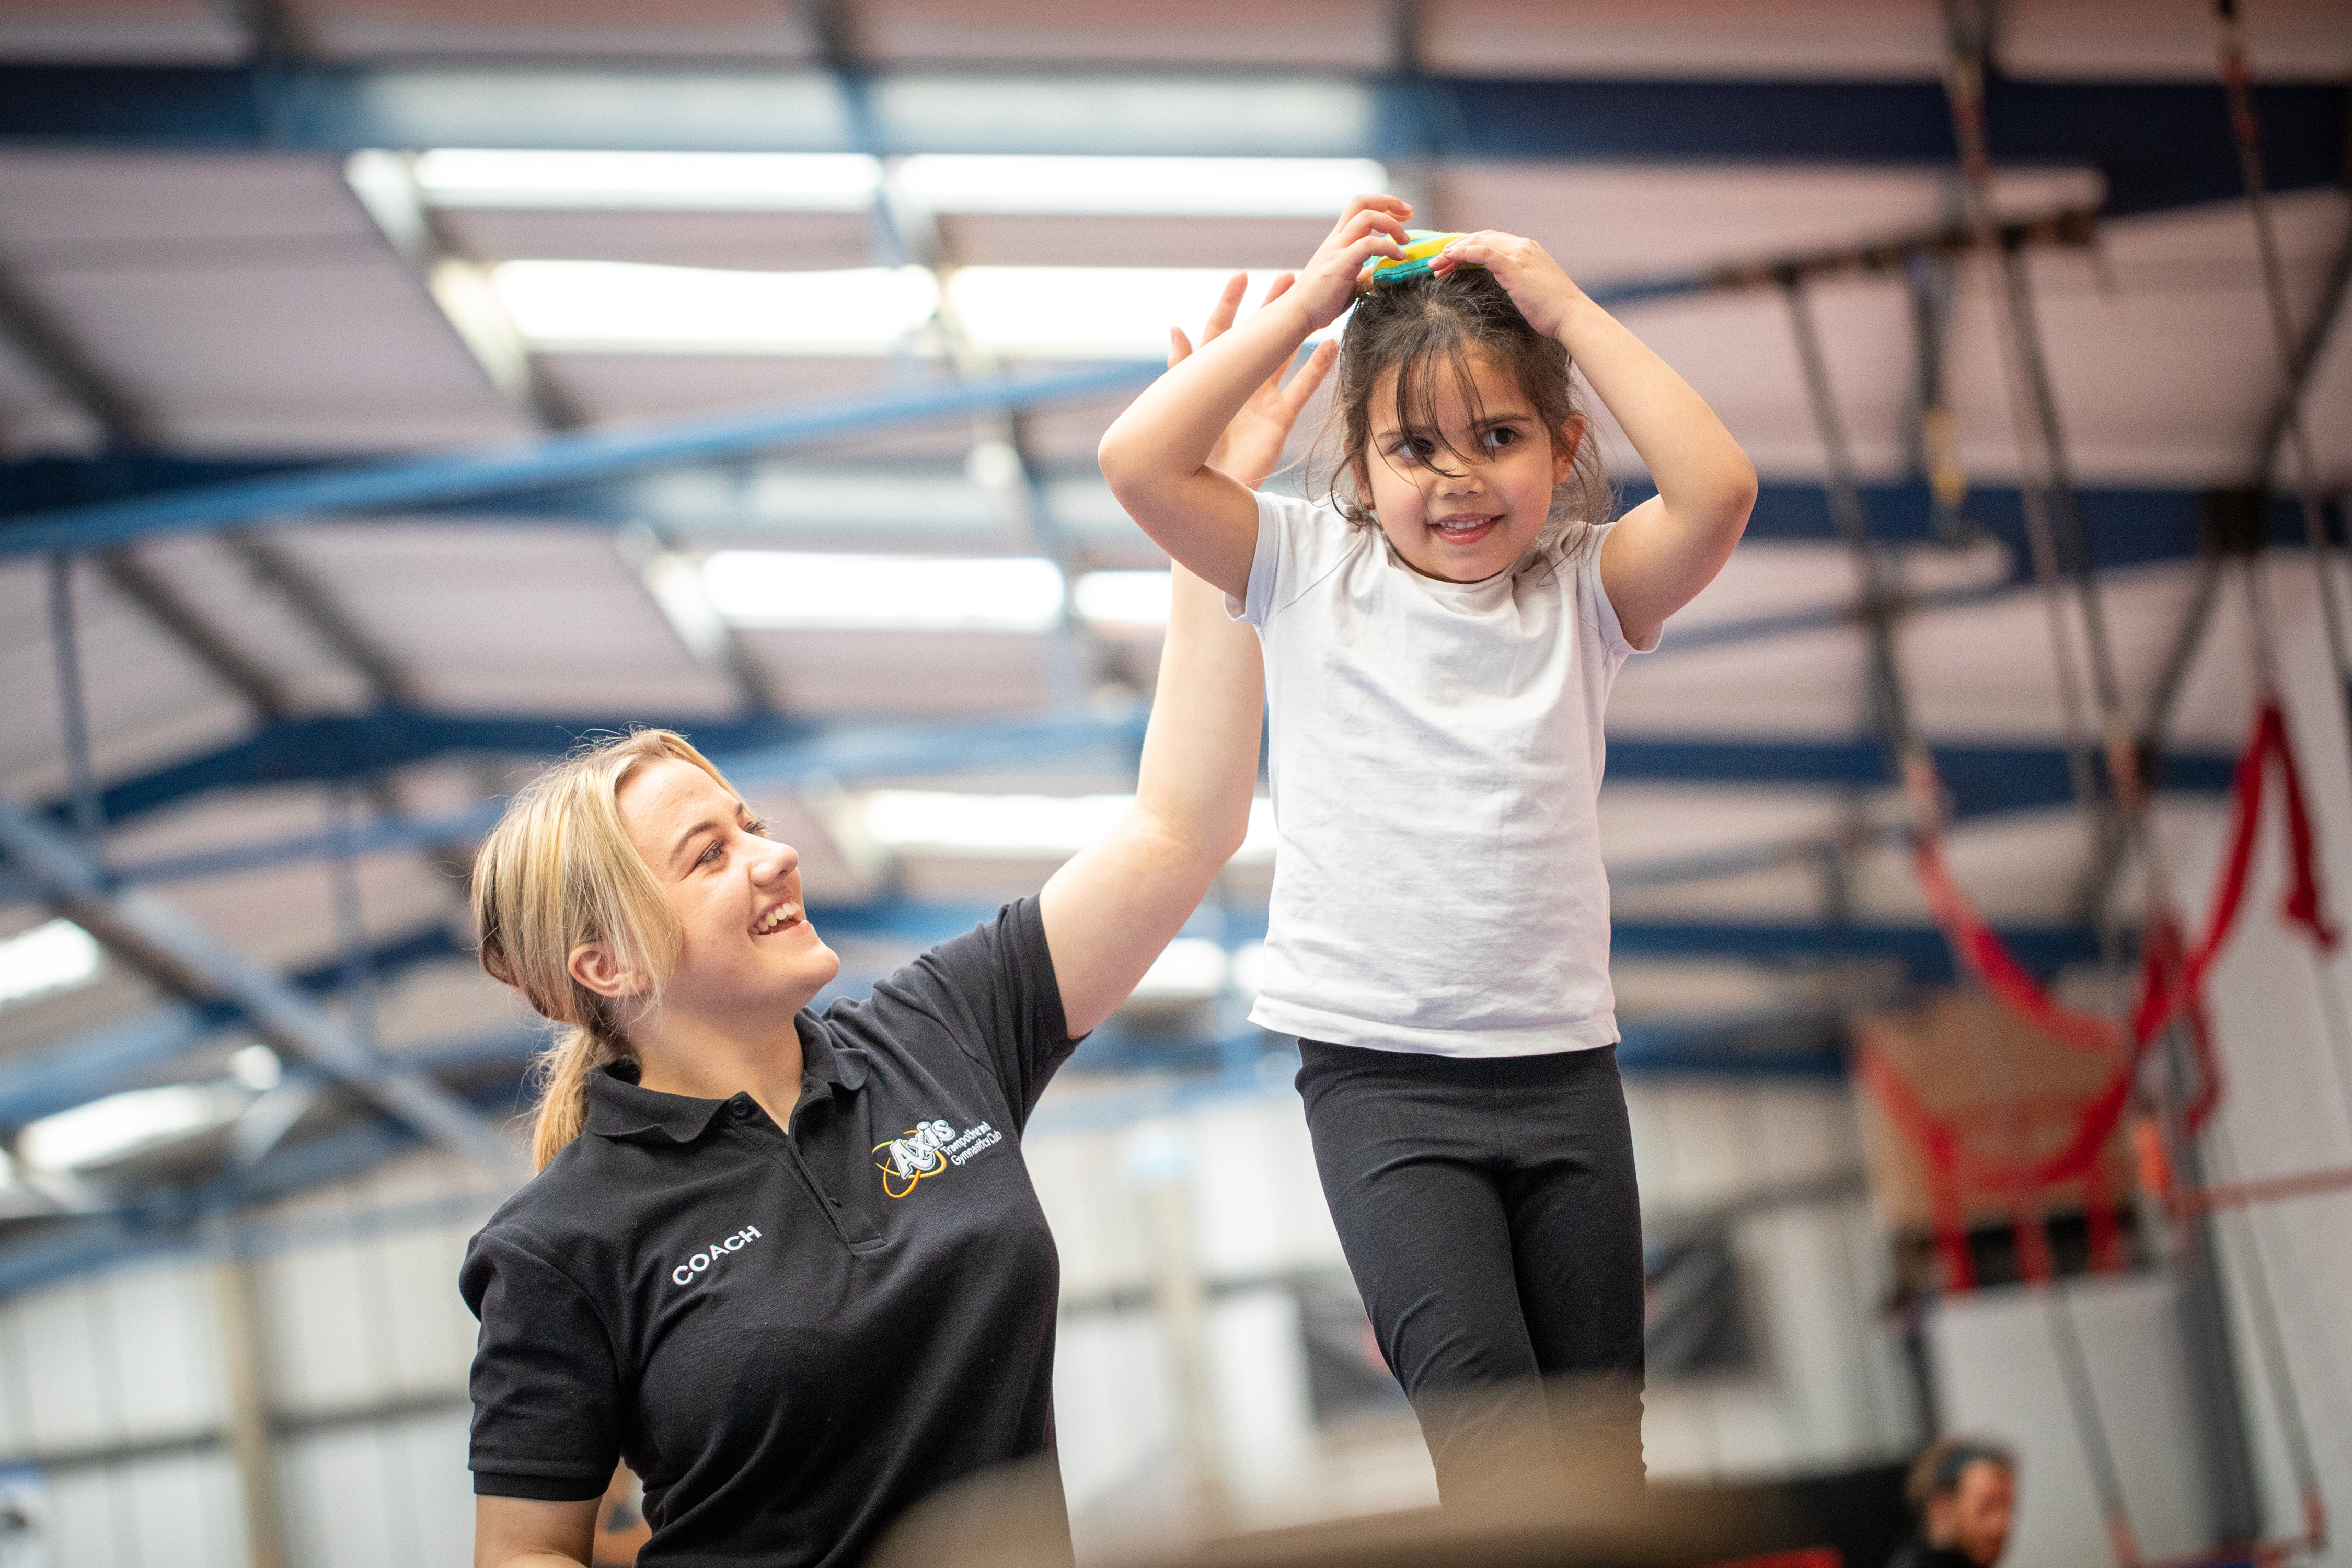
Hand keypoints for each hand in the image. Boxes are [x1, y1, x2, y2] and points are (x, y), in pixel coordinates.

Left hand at [1169, 272, 1338, 487]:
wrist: (1203, 490)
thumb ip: (1181, 363)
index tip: (1241, 277)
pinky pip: (1303, 388)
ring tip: (1313, 306)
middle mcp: (1237, 383)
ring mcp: (1260, 400)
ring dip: (1296, 332)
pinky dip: (1318, 367)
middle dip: (1271, 307)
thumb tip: (1174, 326)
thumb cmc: (1184, 448)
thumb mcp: (1181, 400)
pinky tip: (1331, 345)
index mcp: (1210, 375)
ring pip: (1283, 356)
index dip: (1230, 303)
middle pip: (1258, 336)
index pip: (1221, 329)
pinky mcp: (1279, 419)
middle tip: (1289, 277)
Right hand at [1285, 195, 1412, 329]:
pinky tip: (1398, 259)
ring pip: (1366, 217)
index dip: (1384, 206)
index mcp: (1338, 240)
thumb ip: (1363, 273)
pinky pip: (1369, 244)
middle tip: (1409, 214)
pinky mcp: (1340, 264)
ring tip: (1405, 242)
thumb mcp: (1348, 282)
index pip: (1360, 208)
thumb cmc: (1320, 302)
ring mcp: (1337, 249)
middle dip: (1389, 202)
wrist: (1298, 314)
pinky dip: (1389, 248)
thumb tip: (1379, 271)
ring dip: (1392, 225)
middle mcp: (1337, 239)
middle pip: (1361, 202)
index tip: (1403, 217)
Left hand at [1430, 231, 1589, 339]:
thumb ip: (1512, 280)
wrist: (1571, 316)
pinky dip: (1464, 252)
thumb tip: (1497, 286)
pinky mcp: (1515, 267)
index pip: (1490, 241)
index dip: (1466, 248)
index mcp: (1527, 249)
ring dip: (1454, 251)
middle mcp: (1523, 246)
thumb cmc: (1551, 310)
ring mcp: (1519, 254)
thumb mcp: (1529, 289)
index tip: (1448, 261)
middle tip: (1435, 262)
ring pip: (1479, 242)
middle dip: (1455, 248)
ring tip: (1436, 264)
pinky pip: (1484, 252)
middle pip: (1480, 238)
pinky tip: (1449, 257)